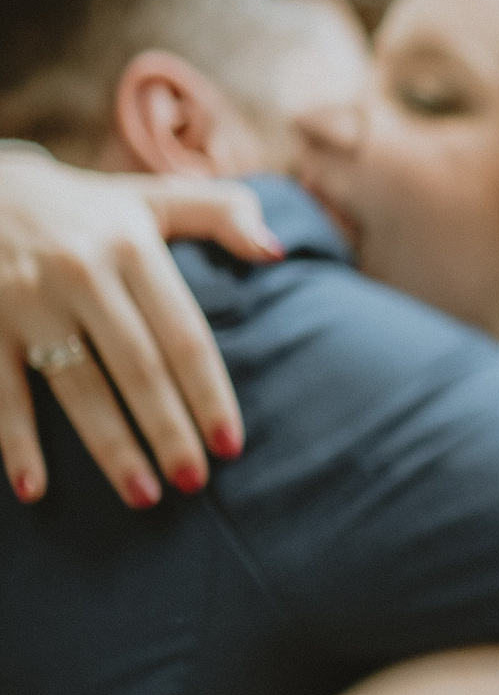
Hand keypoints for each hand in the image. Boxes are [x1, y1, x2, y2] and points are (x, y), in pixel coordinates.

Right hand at [0, 148, 280, 507]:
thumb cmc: (83, 207)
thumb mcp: (150, 198)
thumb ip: (220, 214)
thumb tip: (276, 252)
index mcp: (131, 248)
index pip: (184, 335)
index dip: (209, 394)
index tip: (231, 445)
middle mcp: (81, 272)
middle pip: (137, 368)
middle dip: (169, 430)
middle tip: (194, 483)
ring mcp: (25, 297)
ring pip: (77, 385)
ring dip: (111, 446)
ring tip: (144, 496)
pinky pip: (2, 388)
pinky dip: (14, 439)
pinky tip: (36, 487)